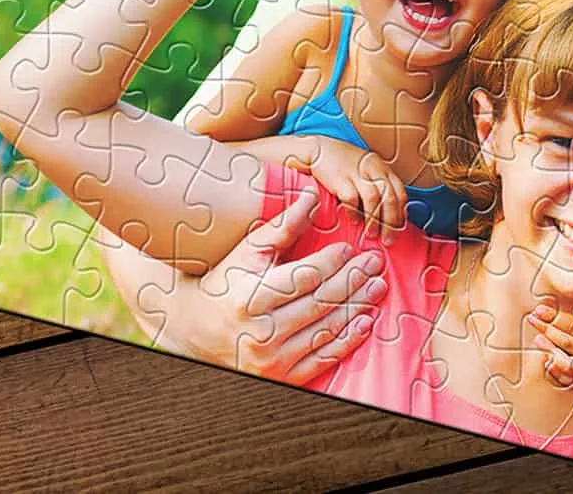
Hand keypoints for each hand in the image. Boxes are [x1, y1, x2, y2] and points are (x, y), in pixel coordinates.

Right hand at [145, 188, 388, 384]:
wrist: (195, 330)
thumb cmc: (224, 282)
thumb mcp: (247, 252)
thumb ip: (282, 226)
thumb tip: (312, 195)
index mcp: (248, 299)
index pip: (304, 278)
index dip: (332, 262)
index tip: (351, 250)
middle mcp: (260, 333)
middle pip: (320, 302)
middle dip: (353, 281)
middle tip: (375, 264)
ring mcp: (271, 360)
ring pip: (326, 330)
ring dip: (357, 307)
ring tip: (377, 287)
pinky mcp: (281, 377)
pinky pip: (322, 359)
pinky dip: (347, 341)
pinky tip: (365, 322)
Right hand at [285, 136, 407, 243]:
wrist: (319, 150)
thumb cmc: (344, 165)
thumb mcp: (366, 171)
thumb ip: (378, 188)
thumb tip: (387, 216)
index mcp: (383, 168)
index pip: (400, 193)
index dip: (401, 213)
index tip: (399, 229)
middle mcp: (373, 169)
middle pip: (389, 197)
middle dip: (391, 222)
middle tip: (388, 239)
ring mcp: (356, 172)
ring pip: (373, 199)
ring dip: (374, 220)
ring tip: (371, 234)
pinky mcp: (339, 178)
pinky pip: (351, 198)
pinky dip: (354, 212)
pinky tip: (354, 222)